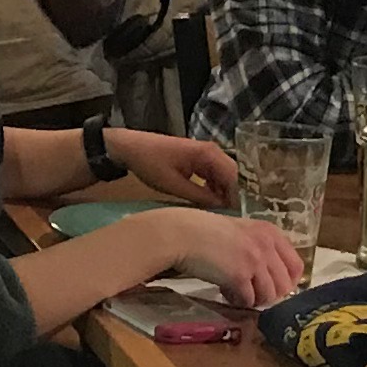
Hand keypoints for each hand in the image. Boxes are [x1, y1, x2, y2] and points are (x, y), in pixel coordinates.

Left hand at [111, 129, 238, 206]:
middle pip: (231, 176)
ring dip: (222, 193)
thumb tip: (221, 208)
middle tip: (228, 218)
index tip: (234, 218)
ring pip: (223, 177)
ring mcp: (206, 154)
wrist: (131, 148)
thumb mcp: (174, 185)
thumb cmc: (151, 164)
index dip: (235, 198)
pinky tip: (209, 203)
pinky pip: (213, 176)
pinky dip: (213, 189)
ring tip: (219, 214)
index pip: (232, 178)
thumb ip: (200, 196)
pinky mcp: (199, 159)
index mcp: (208, 154)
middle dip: (230, 196)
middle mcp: (212, 151)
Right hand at [145, 209, 304, 310]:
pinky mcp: (240, 276)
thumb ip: (259, 248)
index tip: (273, 287)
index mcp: (270, 232)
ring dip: (253, 299)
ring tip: (236, 292)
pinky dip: (238, 301)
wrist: (182, 234)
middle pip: (285, 285)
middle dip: (269, 294)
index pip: (296, 266)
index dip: (287, 282)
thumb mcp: (241, 232)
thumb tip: (270, 277)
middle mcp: (266, 245)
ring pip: (269, 296)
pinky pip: (248, 299)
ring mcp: (255, 261)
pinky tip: (225, 292)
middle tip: (252, 293)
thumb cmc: (206, 232)